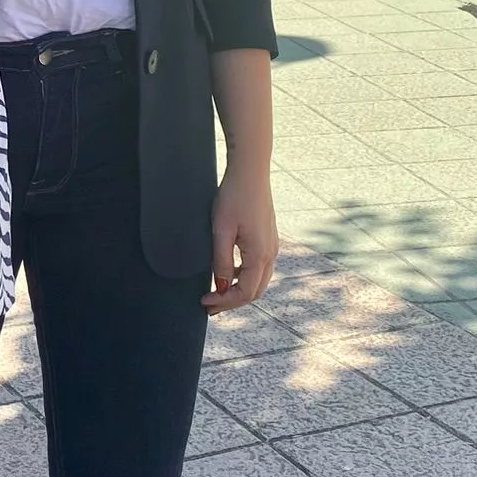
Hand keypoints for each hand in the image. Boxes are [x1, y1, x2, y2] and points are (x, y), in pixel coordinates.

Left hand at [206, 164, 277, 310]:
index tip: (204, 302)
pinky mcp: (268, 238)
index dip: (225, 302)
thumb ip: (221, 261)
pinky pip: (258, 267)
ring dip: (237, 290)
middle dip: (231, 301)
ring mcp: (271, 246)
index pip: (245, 293)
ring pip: (257, 280)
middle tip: (209, 305)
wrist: (250, 171)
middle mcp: (271, 254)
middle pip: (254, 291)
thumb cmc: (234, 197)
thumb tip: (221, 286)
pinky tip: (227, 273)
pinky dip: (243, 277)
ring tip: (216, 293)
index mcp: (260, 255)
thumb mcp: (221, 230)